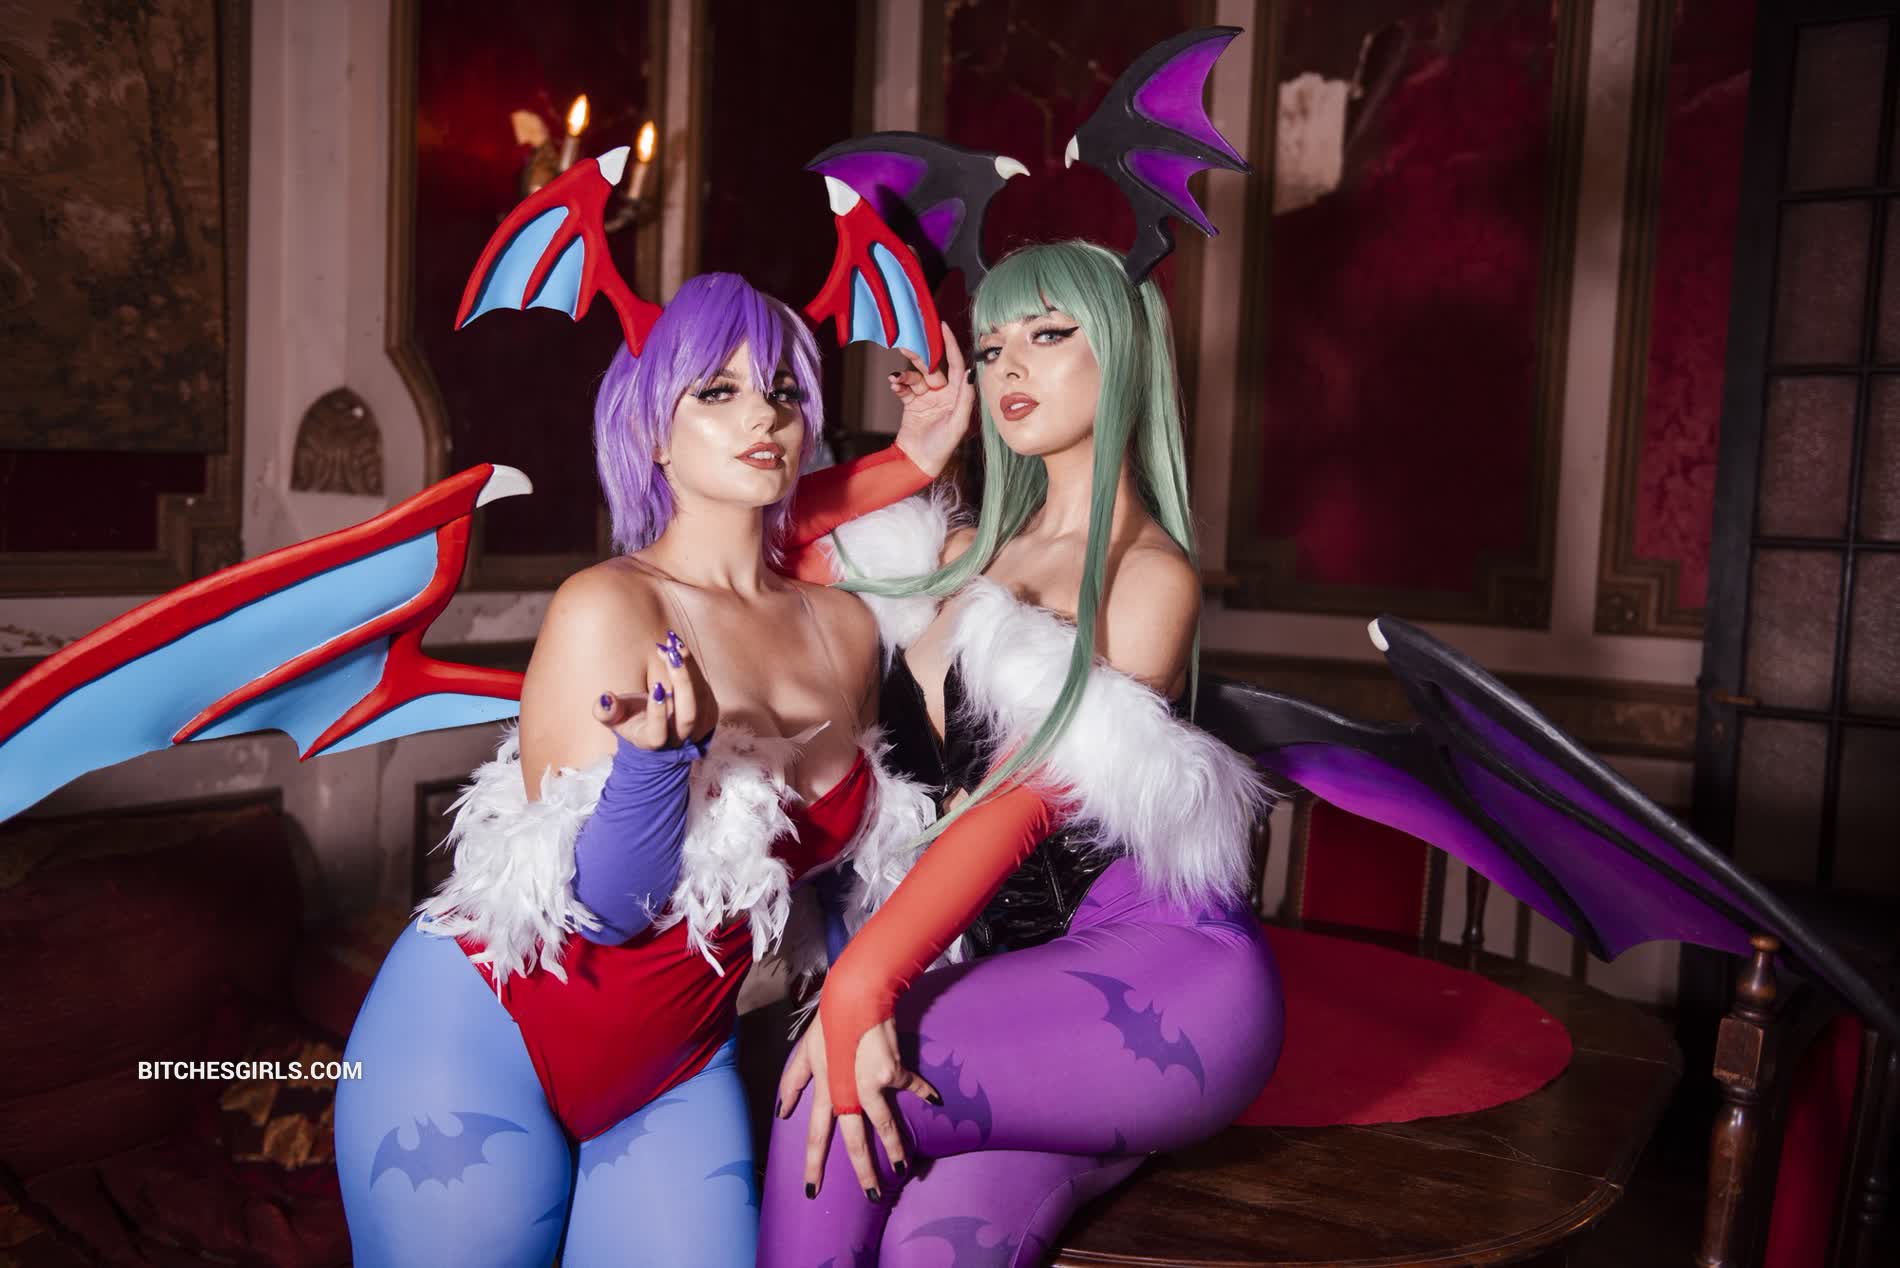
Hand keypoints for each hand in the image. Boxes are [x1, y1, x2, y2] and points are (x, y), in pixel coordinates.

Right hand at [593, 630, 717, 748]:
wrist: (655, 722)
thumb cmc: (630, 718)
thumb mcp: (613, 716)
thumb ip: (605, 711)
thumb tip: (606, 698)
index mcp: (650, 741)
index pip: (658, 734)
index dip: (658, 713)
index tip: (655, 685)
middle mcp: (677, 739)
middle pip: (688, 717)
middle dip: (682, 683)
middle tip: (670, 654)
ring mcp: (697, 726)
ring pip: (701, 699)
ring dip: (688, 667)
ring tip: (672, 642)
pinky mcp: (708, 711)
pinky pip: (705, 687)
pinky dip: (692, 664)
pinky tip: (678, 646)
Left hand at [777, 1013, 938, 1200]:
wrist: (857, 998)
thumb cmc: (828, 1021)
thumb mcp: (805, 1051)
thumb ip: (793, 1082)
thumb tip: (784, 1111)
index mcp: (825, 1091)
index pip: (816, 1136)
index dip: (814, 1164)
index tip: (812, 1191)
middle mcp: (847, 1093)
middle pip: (854, 1141)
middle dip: (863, 1171)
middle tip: (871, 1195)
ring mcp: (872, 1085)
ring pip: (885, 1126)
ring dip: (895, 1148)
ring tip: (903, 1168)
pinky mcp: (894, 1071)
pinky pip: (912, 1088)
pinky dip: (925, 1094)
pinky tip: (936, 1101)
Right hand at [891, 321, 975, 478]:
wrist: (919, 462)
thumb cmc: (942, 447)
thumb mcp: (957, 423)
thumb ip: (964, 398)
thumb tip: (969, 373)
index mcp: (958, 395)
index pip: (955, 364)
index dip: (950, 345)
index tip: (943, 327)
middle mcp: (944, 393)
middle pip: (932, 366)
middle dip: (920, 356)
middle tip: (907, 347)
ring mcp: (927, 397)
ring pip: (916, 375)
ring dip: (906, 374)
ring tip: (897, 379)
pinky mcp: (912, 402)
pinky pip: (905, 386)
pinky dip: (899, 384)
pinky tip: (894, 385)